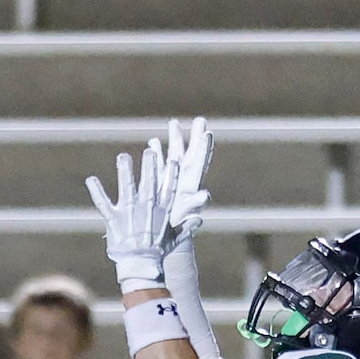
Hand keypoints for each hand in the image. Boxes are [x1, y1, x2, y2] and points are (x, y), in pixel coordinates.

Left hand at [85, 141, 173, 292]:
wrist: (140, 267)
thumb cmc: (157, 253)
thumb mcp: (175, 239)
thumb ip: (186, 227)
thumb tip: (199, 219)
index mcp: (161, 212)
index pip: (169, 190)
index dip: (171, 175)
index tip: (174, 161)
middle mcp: (146, 209)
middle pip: (149, 183)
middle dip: (150, 166)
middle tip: (150, 150)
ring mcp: (129, 213)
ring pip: (127, 188)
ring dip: (125, 172)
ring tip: (123, 157)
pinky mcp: (113, 220)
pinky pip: (103, 203)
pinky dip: (97, 191)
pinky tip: (91, 179)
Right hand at [162, 116, 213, 248]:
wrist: (165, 239)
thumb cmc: (177, 230)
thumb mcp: (185, 217)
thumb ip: (194, 205)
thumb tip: (205, 195)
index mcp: (190, 185)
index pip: (200, 162)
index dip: (204, 148)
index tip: (207, 132)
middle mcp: (183, 180)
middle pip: (190, 154)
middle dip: (194, 137)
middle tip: (200, 120)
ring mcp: (171, 181)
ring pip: (174, 156)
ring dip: (173, 139)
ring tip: (173, 122)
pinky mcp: (159, 185)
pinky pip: (159, 165)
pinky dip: (156, 153)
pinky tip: (152, 142)